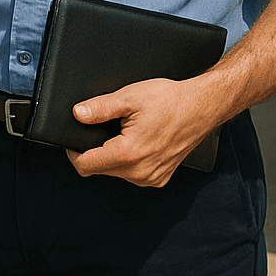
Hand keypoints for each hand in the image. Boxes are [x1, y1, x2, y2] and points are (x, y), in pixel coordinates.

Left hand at [64, 78, 218, 187]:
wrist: (201, 107)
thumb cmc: (169, 100)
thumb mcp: (129, 97)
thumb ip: (100, 108)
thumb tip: (77, 114)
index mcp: (129, 153)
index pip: (86, 165)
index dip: (74, 152)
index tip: (74, 139)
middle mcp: (140, 172)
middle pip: (99, 169)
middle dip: (94, 151)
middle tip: (102, 128)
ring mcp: (151, 178)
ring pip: (115, 173)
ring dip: (111, 156)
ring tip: (122, 133)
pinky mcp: (159, 178)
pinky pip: (132, 174)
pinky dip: (128, 161)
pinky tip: (136, 142)